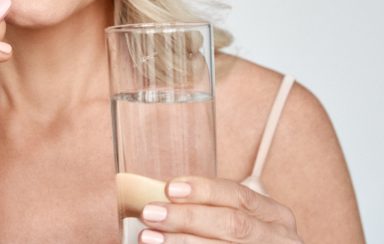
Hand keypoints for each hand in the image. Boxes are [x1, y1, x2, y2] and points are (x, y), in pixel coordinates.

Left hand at [139, 176, 302, 242]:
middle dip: (188, 217)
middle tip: (150, 213)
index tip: (170, 188)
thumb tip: (166, 195)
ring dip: (181, 242)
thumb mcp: (244, 222)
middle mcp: (278, 239)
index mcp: (275, 216)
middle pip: (232, 224)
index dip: (204, 190)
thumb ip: (212, 208)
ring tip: (148, 237)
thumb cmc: (246, 241)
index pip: (239, 195)